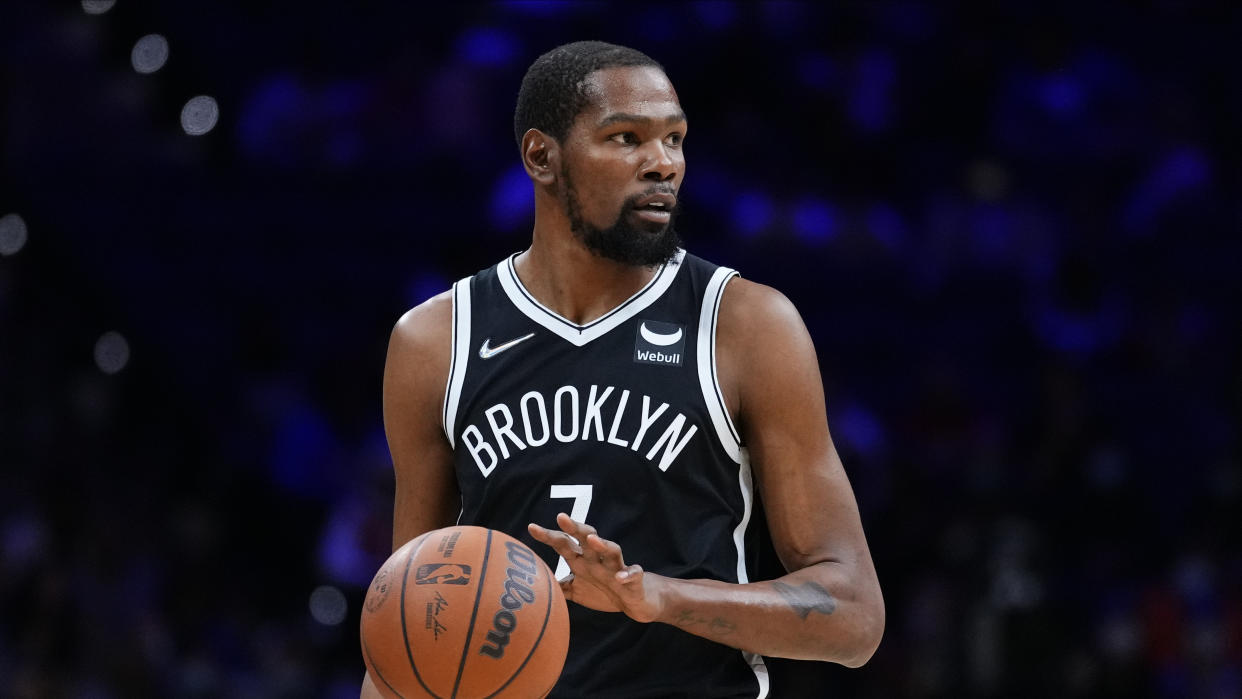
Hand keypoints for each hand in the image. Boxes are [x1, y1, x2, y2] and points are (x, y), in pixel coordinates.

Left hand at [528, 513, 665, 623]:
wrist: (635, 601)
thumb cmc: (605, 590)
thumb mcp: (577, 591)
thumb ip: (558, 586)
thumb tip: (535, 587)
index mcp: (583, 561)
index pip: (564, 544)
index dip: (549, 536)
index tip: (532, 527)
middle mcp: (598, 560)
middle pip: (586, 539)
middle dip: (575, 528)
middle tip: (561, 517)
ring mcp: (617, 568)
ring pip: (612, 551)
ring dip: (603, 544)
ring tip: (592, 540)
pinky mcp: (633, 579)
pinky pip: (633, 574)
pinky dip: (628, 574)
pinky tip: (621, 577)